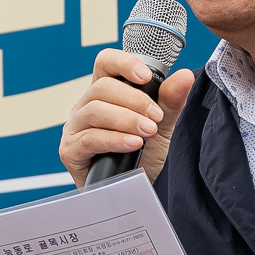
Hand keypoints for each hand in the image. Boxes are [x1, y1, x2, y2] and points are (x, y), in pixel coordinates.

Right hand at [58, 50, 194, 186]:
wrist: (136, 192)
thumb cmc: (142, 156)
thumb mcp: (161, 126)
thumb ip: (170, 101)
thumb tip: (184, 76)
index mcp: (105, 93)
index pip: (106, 63)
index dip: (123, 63)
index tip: (145, 77)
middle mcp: (86, 106)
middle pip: (101, 87)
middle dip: (133, 100)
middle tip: (155, 118)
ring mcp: (75, 128)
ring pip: (94, 110)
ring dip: (126, 119)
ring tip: (147, 132)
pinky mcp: (70, 151)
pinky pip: (89, 138)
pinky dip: (114, 139)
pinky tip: (133, 144)